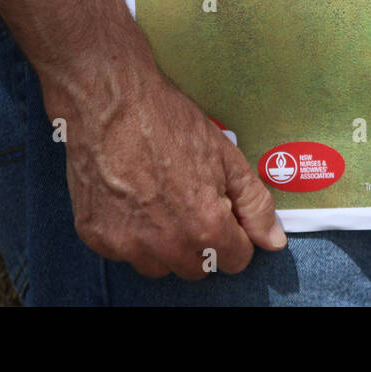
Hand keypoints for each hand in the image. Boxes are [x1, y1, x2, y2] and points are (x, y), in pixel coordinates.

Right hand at [45, 30, 286, 279]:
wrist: (111, 103)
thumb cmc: (169, 122)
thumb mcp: (226, 157)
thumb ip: (254, 205)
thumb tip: (274, 241)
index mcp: (206, 227)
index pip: (235, 259)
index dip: (235, 234)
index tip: (222, 211)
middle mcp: (167, 245)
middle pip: (198, 268)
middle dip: (201, 242)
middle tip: (190, 202)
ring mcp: (128, 245)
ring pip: (159, 266)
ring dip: (165, 245)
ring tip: (159, 201)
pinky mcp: (96, 238)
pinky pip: (124, 253)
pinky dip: (131, 234)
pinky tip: (131, 198)